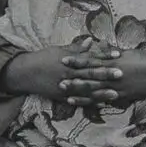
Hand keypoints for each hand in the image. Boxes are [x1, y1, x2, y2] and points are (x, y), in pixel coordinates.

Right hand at [1, 37, 116, 100]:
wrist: (24, 73)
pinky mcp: (62, 97)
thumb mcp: (59, 50)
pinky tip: (101, 105)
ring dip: (101, 92)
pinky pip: (78, 101)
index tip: (118, 54)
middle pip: (90, 74)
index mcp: (69, 60)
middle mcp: (68, 74)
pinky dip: (89, 103)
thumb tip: (91, 41)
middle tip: (121, 73)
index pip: (90, 57)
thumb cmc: (43, 58)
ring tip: (116, 94)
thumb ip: (77, 48)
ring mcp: (65, 87)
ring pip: (86, 90)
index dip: (104, 55)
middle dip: (106, 74)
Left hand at [60, 48, 145, 104]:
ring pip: (95, 91)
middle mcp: (114, 75)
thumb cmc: (145, 60)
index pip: (92, 60)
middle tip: (59, 80)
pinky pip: (104, 100)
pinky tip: (84, 103)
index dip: (77, 60)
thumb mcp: (128, 52)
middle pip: (90, 77)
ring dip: (80, 92)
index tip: (64, 59)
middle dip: (74, 79)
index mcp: (115, 61)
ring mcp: (117, 87)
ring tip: (66, 93)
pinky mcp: (122, 96)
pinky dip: (93, 102)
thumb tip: (100, 44)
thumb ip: (112, 51)